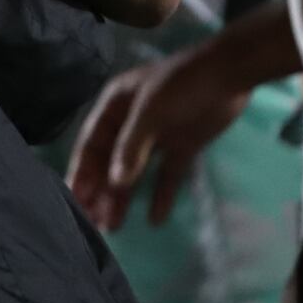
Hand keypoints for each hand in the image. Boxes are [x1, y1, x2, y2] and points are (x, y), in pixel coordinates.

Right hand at [65, 41, 251, 233]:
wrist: (229, 74)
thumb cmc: (182, 85)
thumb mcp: (151, 110)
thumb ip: (131, 147)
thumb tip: (114, 183)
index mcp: (116, 105)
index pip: (91, 144)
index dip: (82, 172)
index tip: (74, 201)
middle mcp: (131, 122)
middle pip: (110, 162)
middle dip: (100, 191)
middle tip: (92, 223)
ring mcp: (157, 136)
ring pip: (134, 172)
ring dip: (123, 197)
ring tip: (113, 227)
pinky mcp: (181, 147)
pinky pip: (166, 176)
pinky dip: (160, 196)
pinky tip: (155, 219)